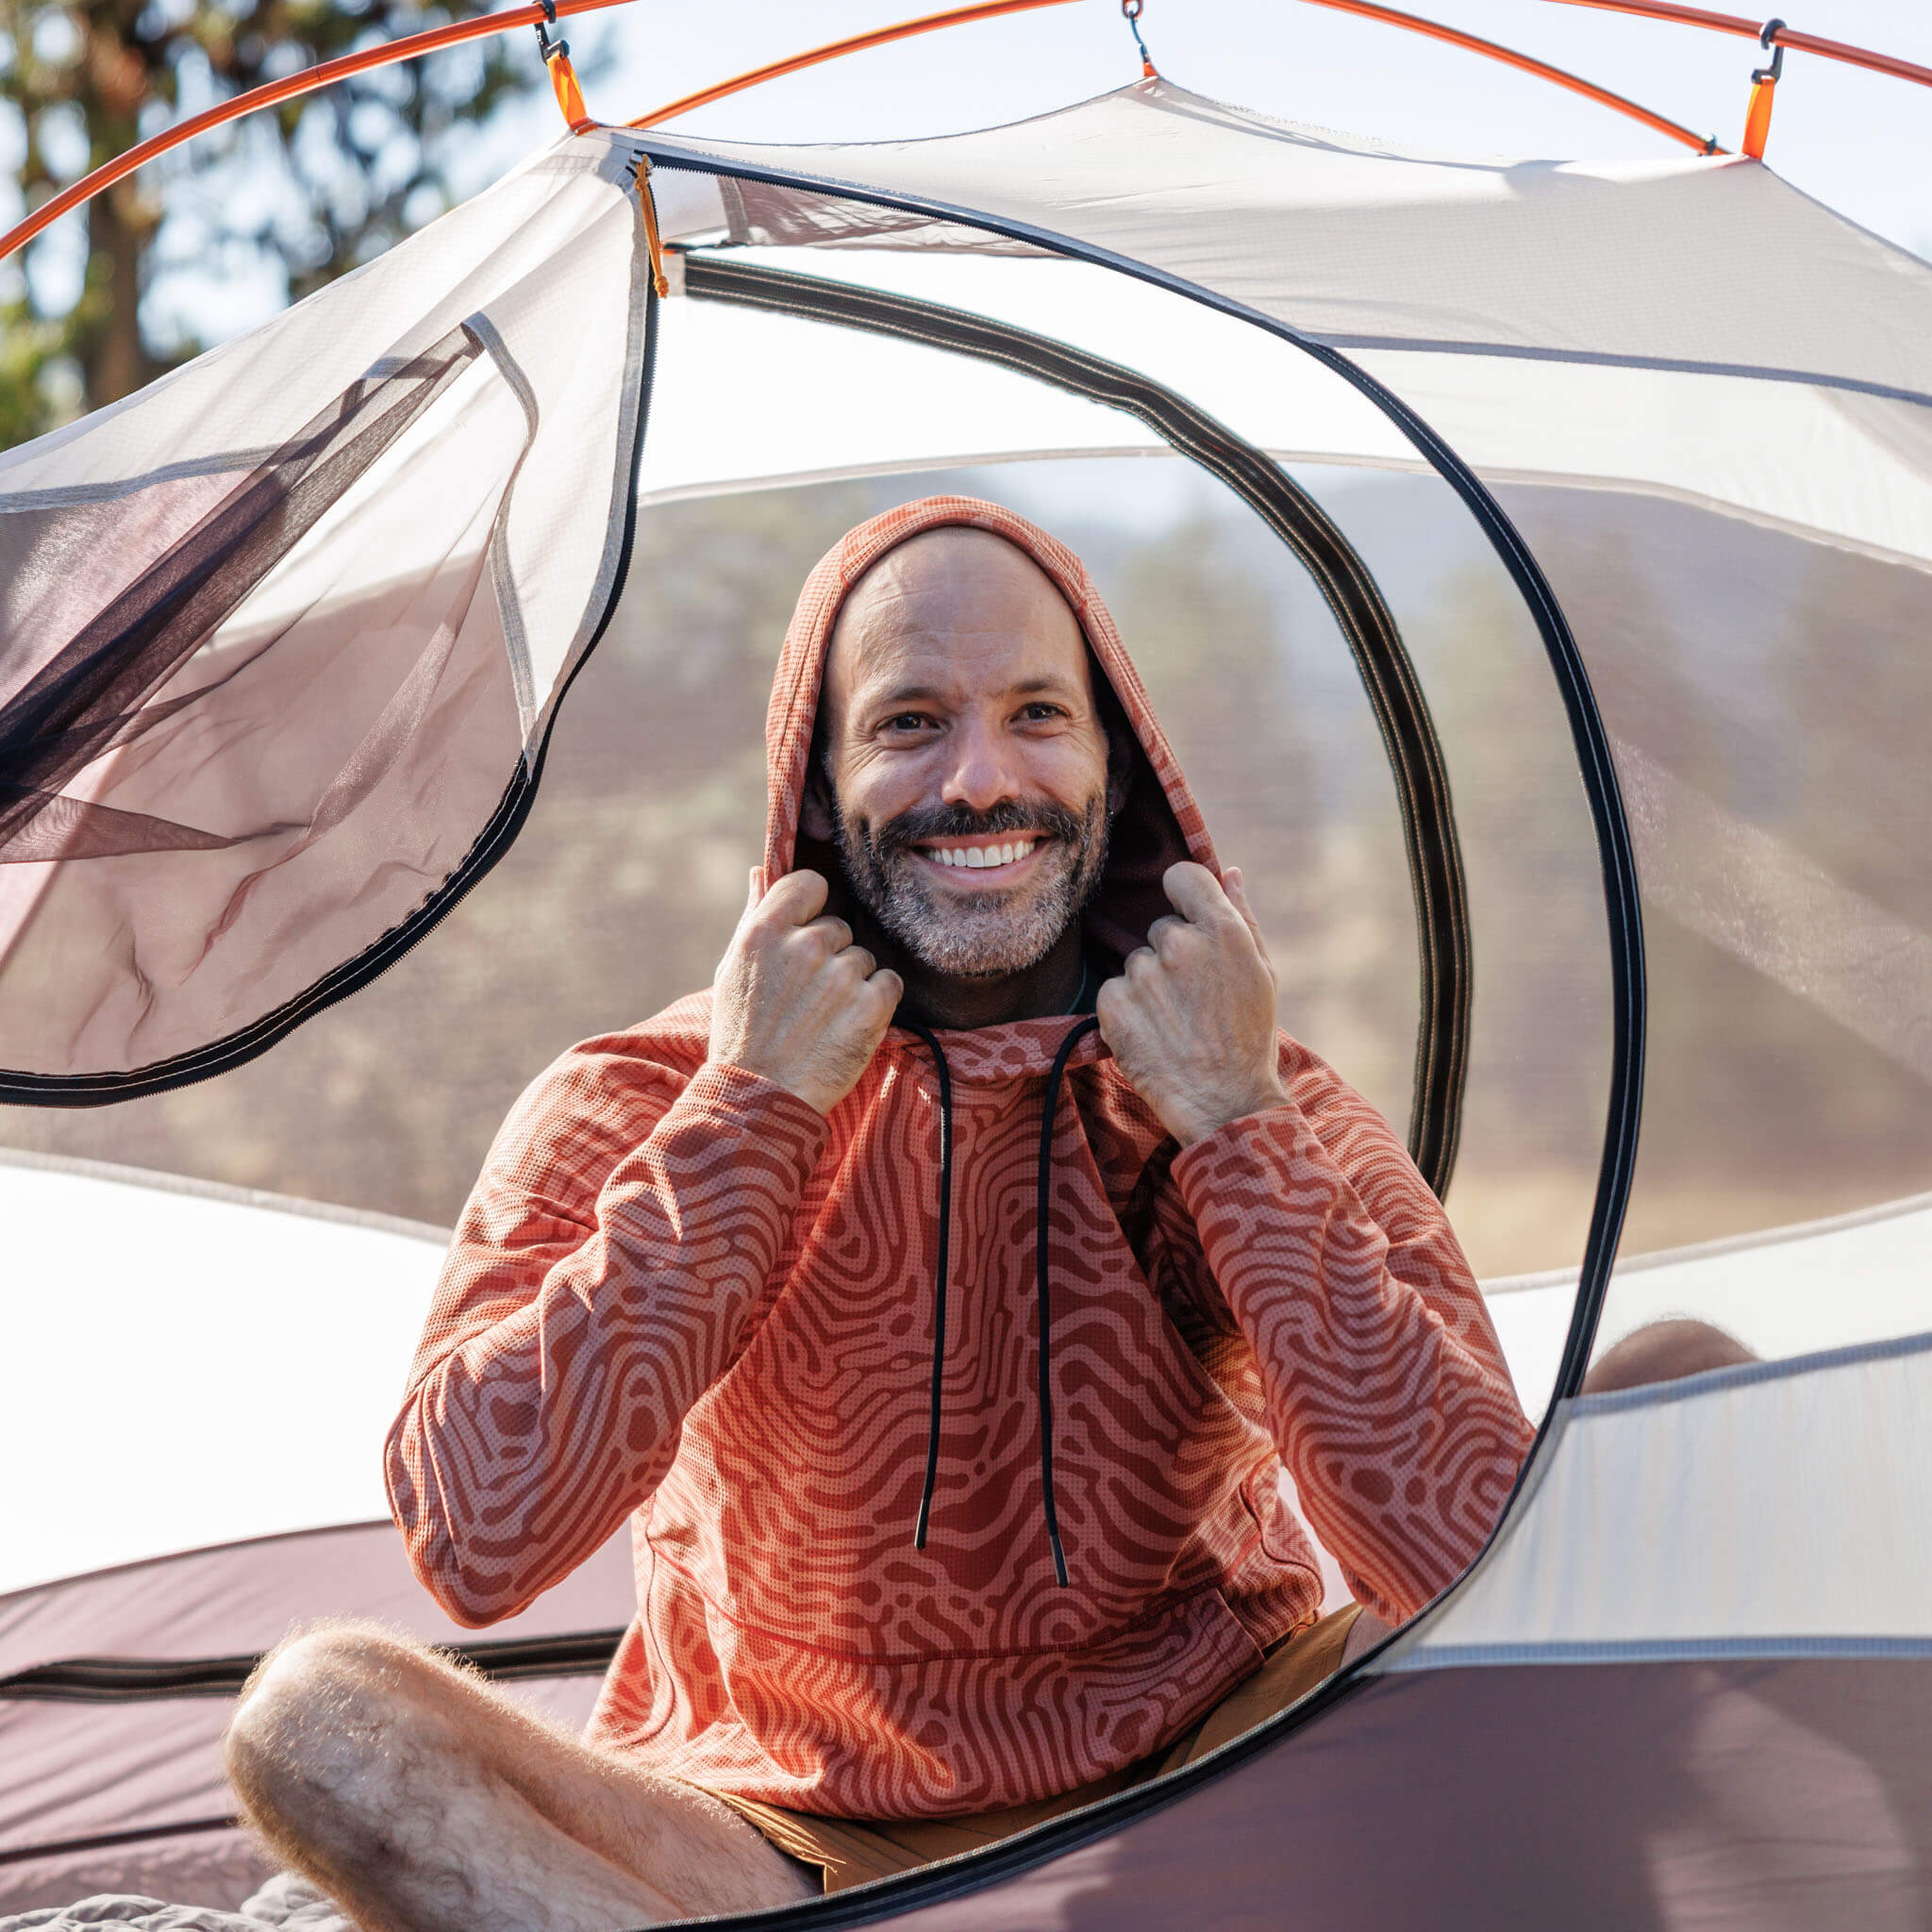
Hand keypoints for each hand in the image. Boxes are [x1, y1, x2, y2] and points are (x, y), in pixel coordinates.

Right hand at [709, 868, 902, 1115]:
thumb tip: (760, 872)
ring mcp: (841, 976)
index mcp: (764, 933)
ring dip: (853, 983)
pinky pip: (889, 983)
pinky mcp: (871, 1005)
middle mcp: (804, 947)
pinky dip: (876, 1003)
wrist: (761, 1100)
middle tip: (807, 998)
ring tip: (823, 1019)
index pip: (810, 884)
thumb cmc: (742, 1035)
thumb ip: (752, 917)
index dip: (812, 907)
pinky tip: (847, 1027)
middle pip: (839, 928)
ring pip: (864, 958)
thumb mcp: (731, 972)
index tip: (805, 932)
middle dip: (830, 956)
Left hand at [1096, 863, 1288, 1146]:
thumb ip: (1242, 917)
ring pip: (1136, 963)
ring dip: (1149, 987)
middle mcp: (1179, 944)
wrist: (1223, 1104)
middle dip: (1173, 955)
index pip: (1182, 876)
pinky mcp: (1113, 1003)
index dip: (1184, 896)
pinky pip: (1113, 990)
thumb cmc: (1248, 1039)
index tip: (1189, 918)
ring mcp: (1143, 973)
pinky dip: (1126, 1011)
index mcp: (1222, 930)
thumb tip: (1229, 872)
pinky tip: (1153, 1036)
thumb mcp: (1262, 975)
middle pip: (1159, 928)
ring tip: (1176, 1024)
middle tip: (1195, 999)